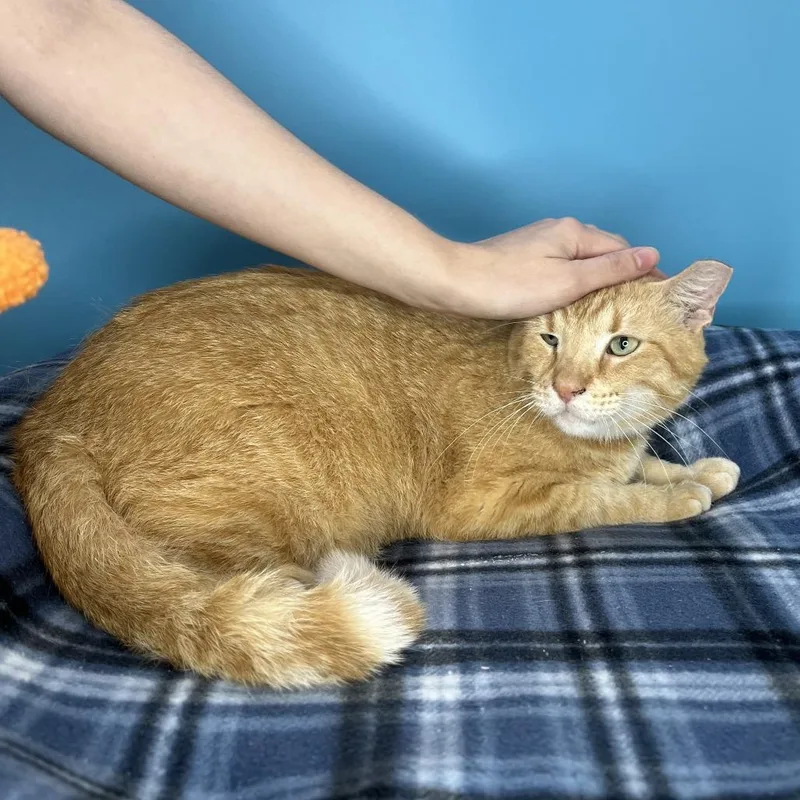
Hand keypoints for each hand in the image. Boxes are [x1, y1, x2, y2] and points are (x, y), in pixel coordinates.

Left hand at [435, 217, 662, 318]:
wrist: (454, 284)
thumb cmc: (509, 285)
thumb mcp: (569, 281)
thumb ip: (611, 269)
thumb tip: (652, 254)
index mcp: (575, 232)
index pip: (623, 250)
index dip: (643, 272)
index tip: (658, 297)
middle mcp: (559, 231)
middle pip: (602, 253)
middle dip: (622, 276)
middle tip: (638, 307)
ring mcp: (539, 244)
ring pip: (580, 262)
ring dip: (597, 281)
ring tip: (610, 309)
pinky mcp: (522, 259)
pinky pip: (560, 269)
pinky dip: (573, 284)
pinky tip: (573, 303)